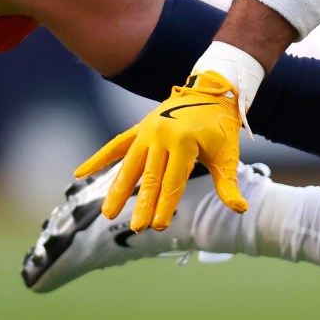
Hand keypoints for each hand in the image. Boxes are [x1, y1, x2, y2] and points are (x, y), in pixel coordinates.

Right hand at [76, 71, 247, 231]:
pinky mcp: (140, 128)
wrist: (211, 91)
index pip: (172, 181)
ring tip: (107, 212)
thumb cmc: (221, 127)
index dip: (166, 205)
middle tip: (136, 228)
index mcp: (184, 141)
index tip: (158, 226)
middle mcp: (161, 135)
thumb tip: (239, 209)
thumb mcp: (228, 154)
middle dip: (142, 204)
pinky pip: (116, 145)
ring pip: (129, 165)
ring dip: (118, 189)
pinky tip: (80, 173)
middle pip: (150, 177)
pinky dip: (99, 158)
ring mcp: (147, 130)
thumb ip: (227, 183)